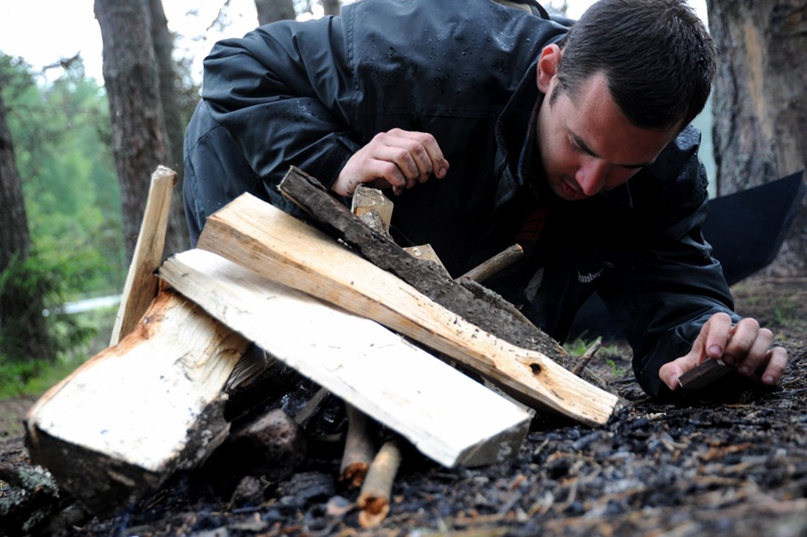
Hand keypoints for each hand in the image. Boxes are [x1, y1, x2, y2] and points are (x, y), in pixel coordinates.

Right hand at [332, 128, 449, 195]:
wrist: (347, 177)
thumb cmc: (377, 172)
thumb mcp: (401, 165)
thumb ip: (422, 163)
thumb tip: (445, 167)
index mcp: (397, 135)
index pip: (426, 138)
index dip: (437, 156)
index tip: (440, 173)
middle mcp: (386, 138)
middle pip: (417, 147)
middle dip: (425, 168)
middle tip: (421, 181)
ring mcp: (375, 149)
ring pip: (404, 156)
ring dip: (411, 174)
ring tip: (408, 185)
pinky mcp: (366, 163)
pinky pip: (389, 169)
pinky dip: (398, 181)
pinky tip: (397, 188)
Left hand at [659, 312, 787, 390]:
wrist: (716, 372)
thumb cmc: (701, 366)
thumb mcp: (684, 368)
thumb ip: (671, 372)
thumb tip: (673, 382)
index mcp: (716, 329)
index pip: (720, 320)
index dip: (718, 334)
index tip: (713, 354)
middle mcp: (739, 332)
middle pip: (748, 324)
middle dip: (739, 343)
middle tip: (729, 363)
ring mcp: (756, 343)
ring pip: (765, 335)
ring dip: (756, 353)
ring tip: (742, 373)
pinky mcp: (770, 357)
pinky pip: (781, 354)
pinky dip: (776, 365)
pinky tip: (765, 381)